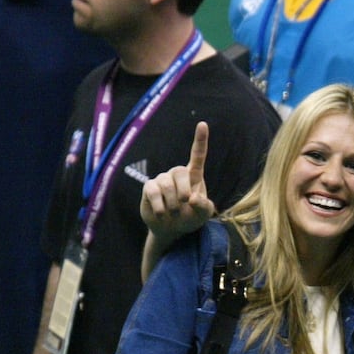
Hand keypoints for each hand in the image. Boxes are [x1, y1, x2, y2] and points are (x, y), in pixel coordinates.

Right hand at [140, 122, 215, 239]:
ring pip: (166, 184)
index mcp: (194, 176)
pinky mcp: (149, 188)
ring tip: (174, 212)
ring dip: (172, 203)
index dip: (200, 140)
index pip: (197, 155)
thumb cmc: (190, 218)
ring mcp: (162, 180)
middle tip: (185, 203)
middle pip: (179, 171)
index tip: (202, 124)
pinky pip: (153, 192)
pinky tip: (163, 214)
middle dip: (183, 189)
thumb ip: (204, 207)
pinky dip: (160, 206)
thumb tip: (193, 199)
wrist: (171, 230)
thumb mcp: (203, 215)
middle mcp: (177, 174)